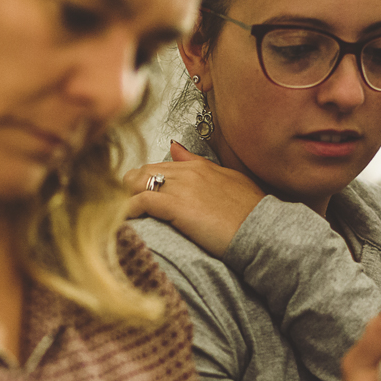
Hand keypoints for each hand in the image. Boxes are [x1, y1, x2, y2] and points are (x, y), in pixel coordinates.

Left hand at [123, 140, 265, 257]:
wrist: (263, 231)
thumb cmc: (251, 212)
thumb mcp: (229, 180)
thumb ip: (199, 163)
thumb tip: (175, 148)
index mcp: (199, 166)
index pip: (158, 165)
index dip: (143, 180)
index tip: (136, 193)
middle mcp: (188, 172)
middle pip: (143, 172)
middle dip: (129, 188)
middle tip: (121, 205)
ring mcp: (182, 188)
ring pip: (138, 183)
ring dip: (124, 197)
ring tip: (118, 213)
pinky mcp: (177, 207)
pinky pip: (142, 202)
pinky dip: (128, 209)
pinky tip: (123, 220)